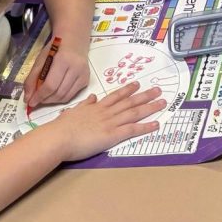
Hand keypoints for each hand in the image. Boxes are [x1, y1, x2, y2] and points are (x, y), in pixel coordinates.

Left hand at [23, 38, 89, 107]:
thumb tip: (28, 99)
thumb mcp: (40, 60)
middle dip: (45, 100)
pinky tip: (56, 91)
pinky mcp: (86, 79)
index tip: (31, 102)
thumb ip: (31, 80)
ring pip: (66, 97)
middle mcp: (76, 68)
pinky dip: (62, 97)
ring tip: (46, 96)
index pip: (51, 85)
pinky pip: (72, 95)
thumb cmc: (55, 49)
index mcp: (63, 60)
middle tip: (37, 99)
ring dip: (53, 101)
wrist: (74, 41)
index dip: (39, 96)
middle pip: (59, 93)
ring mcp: (83, 74)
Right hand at [46, 82, 165, 163]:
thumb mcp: (72, 111)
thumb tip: (91, 98)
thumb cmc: (61, 128)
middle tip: (158, 90)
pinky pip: (133, 129)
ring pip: (135, 112)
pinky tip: (156, 124)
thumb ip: (83, 105)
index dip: (127, 90)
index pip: (115, 96)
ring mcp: (111, 123)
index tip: (137, 84)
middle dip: (145, 95)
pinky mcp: (112, 135)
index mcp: (96, 108)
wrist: (58, 137)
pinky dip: (146, 126)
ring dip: (150, 107)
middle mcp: (106, 112)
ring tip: (162, 102)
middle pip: (129, 102)